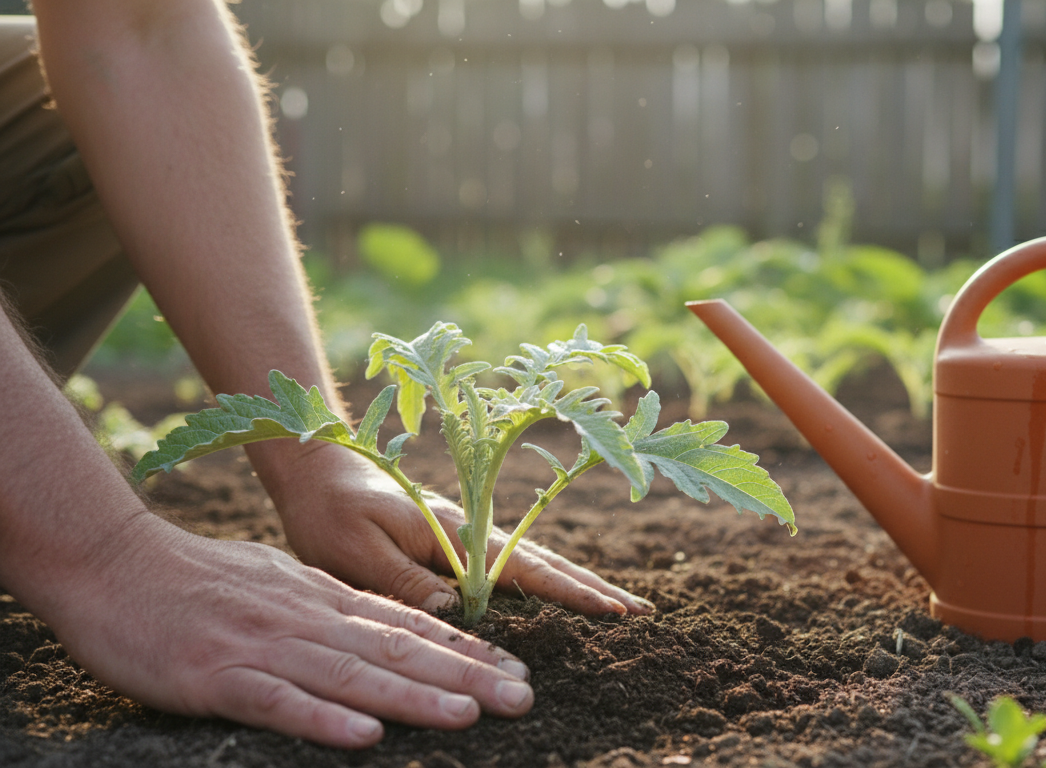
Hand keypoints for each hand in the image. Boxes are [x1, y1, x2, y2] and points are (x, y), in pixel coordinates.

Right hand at [47, 513, 532, 747]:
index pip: (408, 623)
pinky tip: (365, 739)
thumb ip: (330, 602)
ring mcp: (264, 647)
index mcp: (322, 597)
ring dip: (414, 696)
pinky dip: (322, 720)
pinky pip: (277, 702)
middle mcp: (306, 618)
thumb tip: (382, 621)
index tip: (515, 668)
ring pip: (352, 674)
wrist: (113, 563)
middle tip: (523, 696)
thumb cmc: (198, 577)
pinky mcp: (216, 677)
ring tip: (470, 713)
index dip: (466, 648)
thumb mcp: (280, 579)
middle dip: (465, 675)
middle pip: (398, 649)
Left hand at [261, 442, 653, 615]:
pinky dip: (546, 577)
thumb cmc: (329, 511)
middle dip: (592, 587)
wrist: (317, 469)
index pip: (523, 569)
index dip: (570, 592)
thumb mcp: (354, 552)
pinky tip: (558, 590)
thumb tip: (458, 613)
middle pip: (544, 563)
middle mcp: (471, 531)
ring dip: (576, 582)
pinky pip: (511, 564)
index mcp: (454, 533)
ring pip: (533, 562)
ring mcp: (467, 534)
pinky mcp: (456, 540)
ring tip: (616, 603)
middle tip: (640, 611)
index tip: (613, 609)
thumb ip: (405, 583)